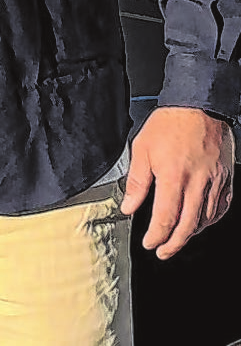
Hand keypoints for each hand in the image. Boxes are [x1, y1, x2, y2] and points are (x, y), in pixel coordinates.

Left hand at [121, 106, 234, 258]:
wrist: (197, 105)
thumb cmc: (168, 124)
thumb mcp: (142, 149)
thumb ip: (137, 182)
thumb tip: (129, 207)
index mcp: (173, 177)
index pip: (166, 218)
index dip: (157, 236)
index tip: (150, 243)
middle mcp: (197, 183)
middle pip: (188, 225)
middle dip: (174, 243)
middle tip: (163, 251)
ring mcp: (215, 181)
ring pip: (206, 219)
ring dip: (191, 232)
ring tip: (178, 237)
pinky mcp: (226, 178)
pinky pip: (221, 207)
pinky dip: (211, 219)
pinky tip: (201, 222)